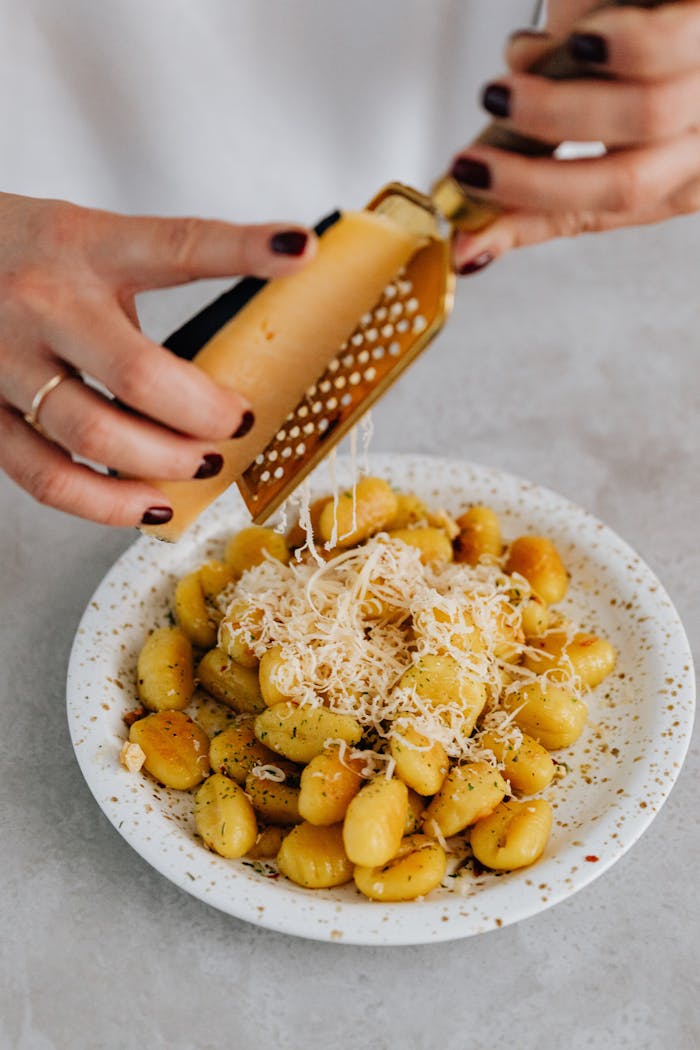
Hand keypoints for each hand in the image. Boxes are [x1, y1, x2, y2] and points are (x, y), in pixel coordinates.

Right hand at [0, 193, 314, 524]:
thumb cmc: (20, 251)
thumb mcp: (86, 237)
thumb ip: (149, 270)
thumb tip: (246, 309)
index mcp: (84, 247)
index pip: (176, 245)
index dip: (243, 248)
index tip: (298, 249)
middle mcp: (45, 304)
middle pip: (140, 376)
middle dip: (204, 414)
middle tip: (236, 423)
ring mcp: (9, 363)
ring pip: (95, 437)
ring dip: (164, 463)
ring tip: (202, 464)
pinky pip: (46, 478)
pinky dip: (104, 505)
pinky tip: (147, 507)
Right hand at [450, 0, 699, 273]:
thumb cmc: (640, 37)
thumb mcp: (585, 110)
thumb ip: (534, 164)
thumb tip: (467, 224)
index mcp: (677, 174)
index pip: (598, 214)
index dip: (524, 223)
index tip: (464, 231)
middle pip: (624, 185)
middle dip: (530, 182)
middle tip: (472, 165)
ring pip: (643, 117)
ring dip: (555, 110)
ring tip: (507, 92)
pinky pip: (672, 44)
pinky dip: (616, 46)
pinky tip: (577, 41)